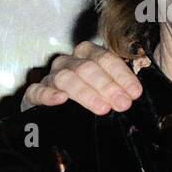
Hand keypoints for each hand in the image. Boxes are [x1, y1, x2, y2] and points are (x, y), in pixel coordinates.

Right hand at [21, 42, 144, 114]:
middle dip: (107, 86)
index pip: (106, 58)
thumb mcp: (111, 90)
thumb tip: (136, 95)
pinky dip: (48, 94)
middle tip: (122, 104)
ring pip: (65, 77)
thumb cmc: (95, 99)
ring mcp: (51, 76)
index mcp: (89, 56)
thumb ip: (122, 87)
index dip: (122, 75)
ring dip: (85, 92)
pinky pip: (37, 90)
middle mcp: (69, 62)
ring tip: (102, 108)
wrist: (64, 115)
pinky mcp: (35, 94)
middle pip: (87, 68)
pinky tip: (61, 99)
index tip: (135, 93)